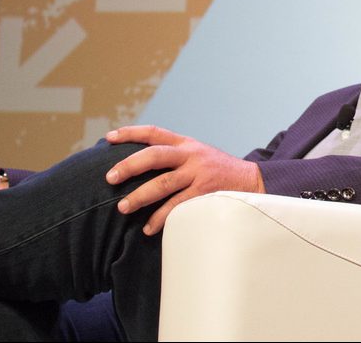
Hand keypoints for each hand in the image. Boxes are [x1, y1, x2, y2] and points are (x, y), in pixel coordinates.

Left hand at [104, 125, 264, 235]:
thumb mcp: (197, 155)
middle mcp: (191, 155)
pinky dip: (161, 219)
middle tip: (110, 178)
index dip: (131, 133)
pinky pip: (178, 207)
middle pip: (155, 155)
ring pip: (163, 184)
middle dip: (130, 166)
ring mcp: (198, 174)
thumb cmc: (216, 171)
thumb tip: (136, 166)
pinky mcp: (205, 194)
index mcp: (186, 144)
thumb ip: (173, 157)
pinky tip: (149, 228)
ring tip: (123, 208)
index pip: (154, 133)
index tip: (109, 138)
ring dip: (140, 197)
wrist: (251, 181)